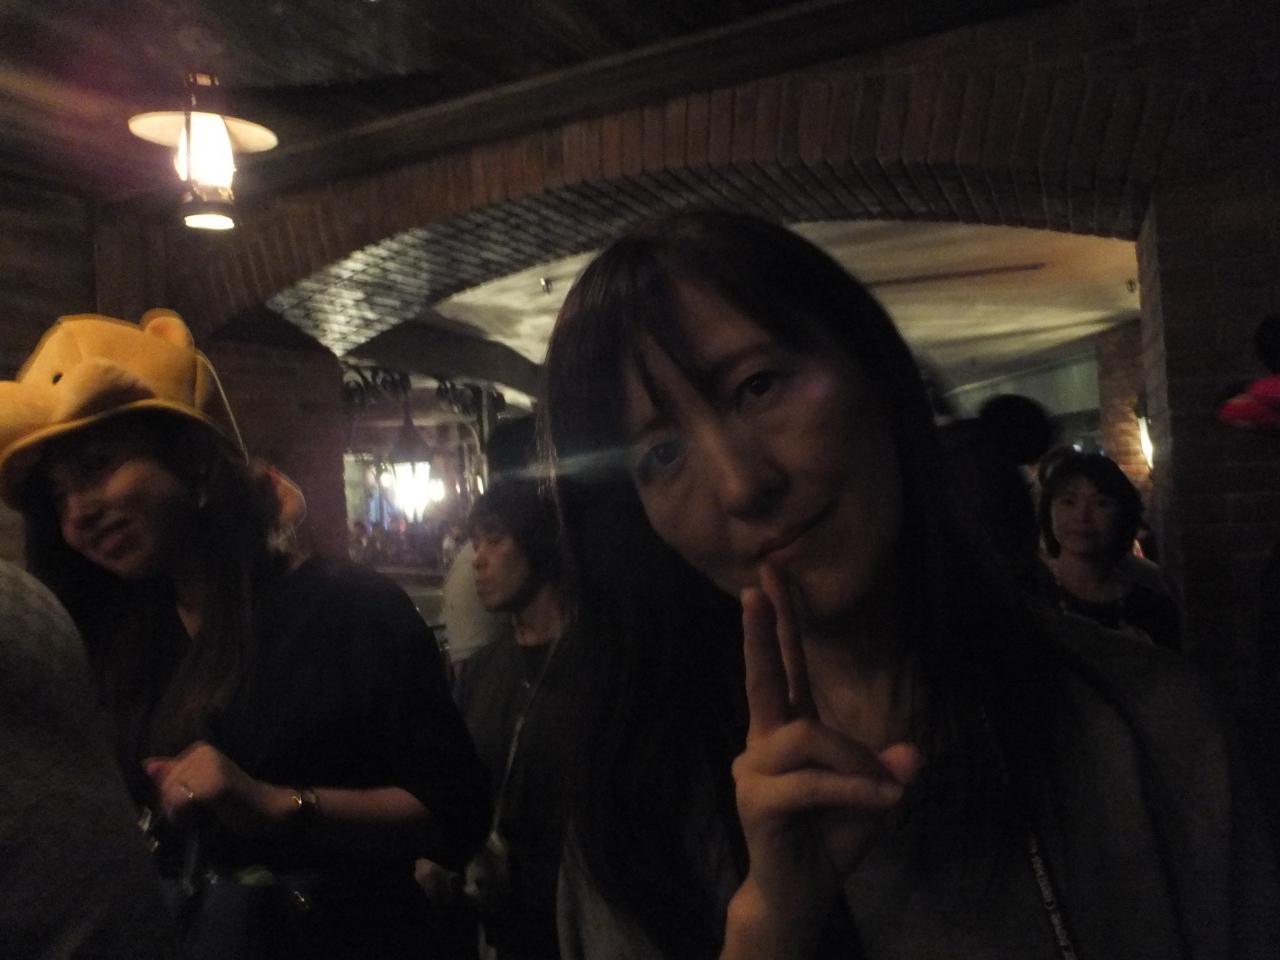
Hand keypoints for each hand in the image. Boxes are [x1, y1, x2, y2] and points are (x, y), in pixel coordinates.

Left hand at [144, 741, 293, 836]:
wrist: (267, 808)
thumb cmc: (235, 799)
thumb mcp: (200, 784)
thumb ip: (174, 774)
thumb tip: (146, 764)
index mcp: (200, 749)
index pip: (166, 776)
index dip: (172, 795)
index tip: (191, 805)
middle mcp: (203, 752)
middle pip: (166, 785)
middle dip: (174, 807)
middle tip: (194, 816)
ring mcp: (210, 767)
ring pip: (170, 795)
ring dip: (178, 814)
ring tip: (196, 818)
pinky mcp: (214, 784)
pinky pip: (180, 803)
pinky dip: (184, 817)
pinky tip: (197, 820)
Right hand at [724, 566, 922, 956]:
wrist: (799, 896)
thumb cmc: (830, 839)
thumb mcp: (873, 796)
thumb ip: (886, 768)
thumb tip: (912, 752)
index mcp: (787, 731)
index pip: (783, 667)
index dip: (778, 623)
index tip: (769, 576)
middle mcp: (763, 742)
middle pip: (764, 677)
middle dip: (763, 631)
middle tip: (759, 586)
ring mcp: (754, 770)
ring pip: (808, 736)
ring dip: (854, 760)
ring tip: (882, 790)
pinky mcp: (758, 800)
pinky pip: (814, 781)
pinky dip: (854, 788)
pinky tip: (881, 802)